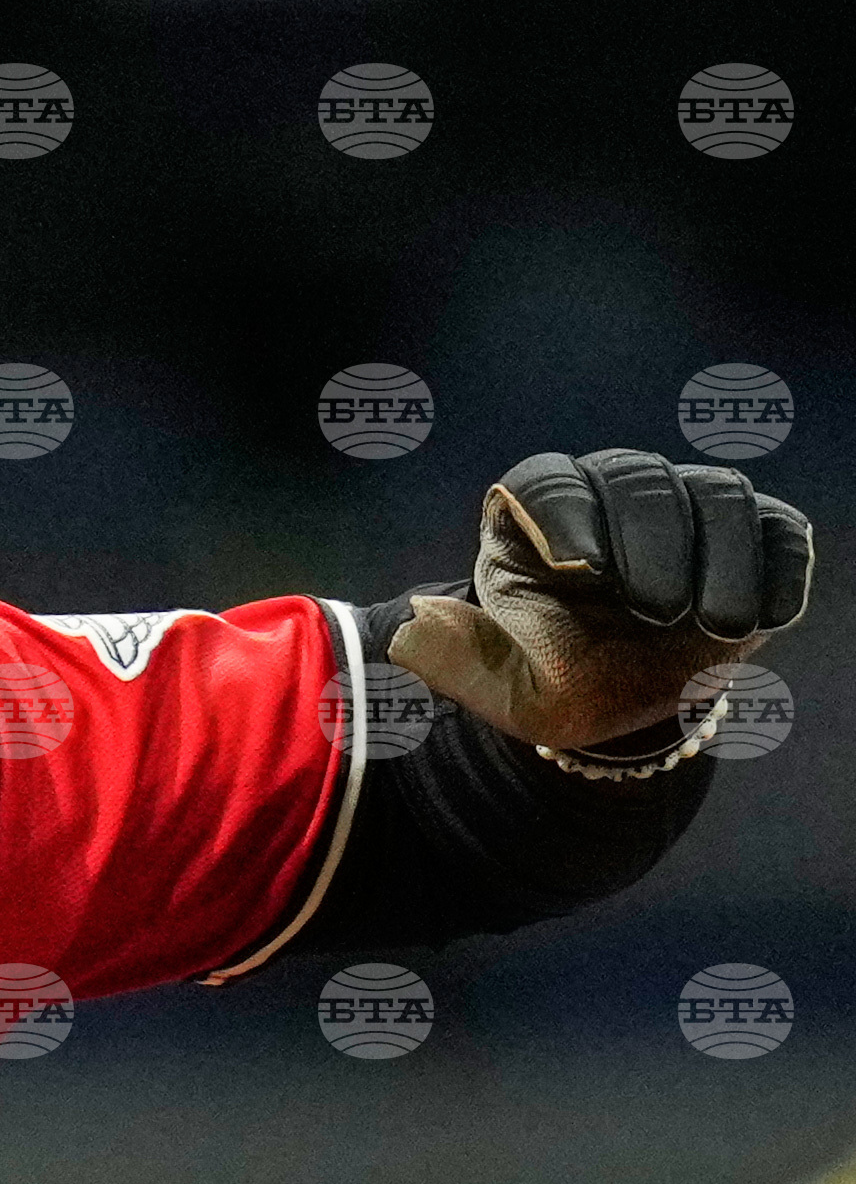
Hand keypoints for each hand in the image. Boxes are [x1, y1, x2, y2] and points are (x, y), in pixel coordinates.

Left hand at [392, 449, 811, 755]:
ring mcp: (689, 505)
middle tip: (656, 611)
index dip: (564, 513)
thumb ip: (452, 656)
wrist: (625, 701)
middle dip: (653, 540)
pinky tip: (762, 617)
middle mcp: (616, 493)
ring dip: (720, 554)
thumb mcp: (501, 686)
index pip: (546, 485)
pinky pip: (775, 529)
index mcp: (537, 518)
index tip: (579, 569)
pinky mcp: (752, 534)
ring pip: (715, 495)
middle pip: (638, 482)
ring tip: (712, 625)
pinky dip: (776, 567)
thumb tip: (407, 626)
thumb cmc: (557, 680)